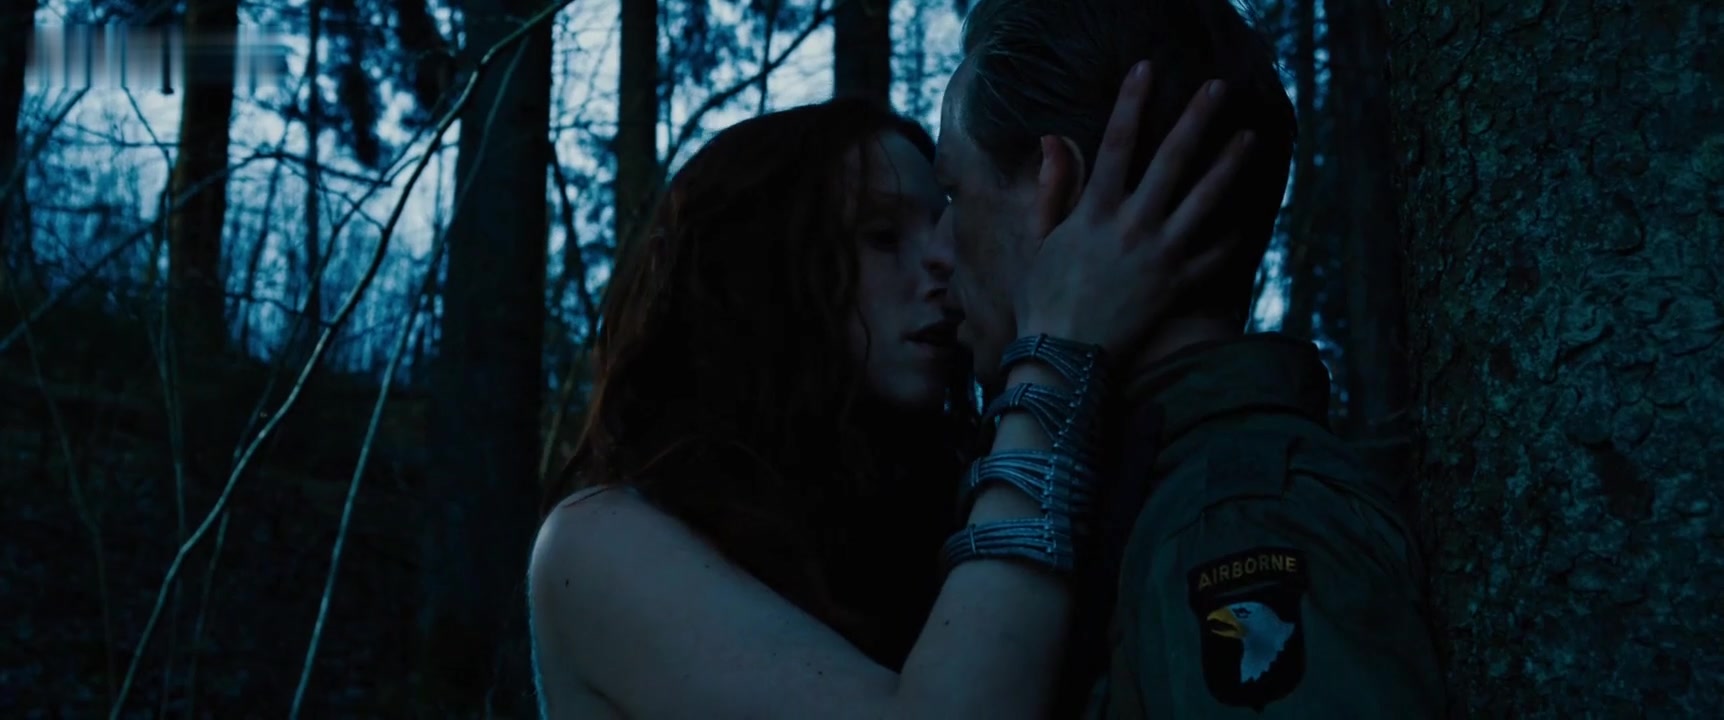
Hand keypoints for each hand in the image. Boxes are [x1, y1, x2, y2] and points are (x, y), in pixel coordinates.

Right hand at [1013, 61, 1255, 358]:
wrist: (1064, 359)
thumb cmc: (1044, 298)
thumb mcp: (1038, 239)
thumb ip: (1052, 188)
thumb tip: (1054, 139)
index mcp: (1094, 212)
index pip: (1116, 144)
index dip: (1131, 103)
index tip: (1146, 70)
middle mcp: (1132, 228)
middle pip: (1171, 161)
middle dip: (1196, 120)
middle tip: (1218, 89)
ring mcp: (1160, 257)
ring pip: (1204, 202)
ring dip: (1228, 166)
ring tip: (1249, 138)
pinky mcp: (1177, 287)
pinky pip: (1214, 256)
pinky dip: (1233, 235)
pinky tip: (1248, 216)